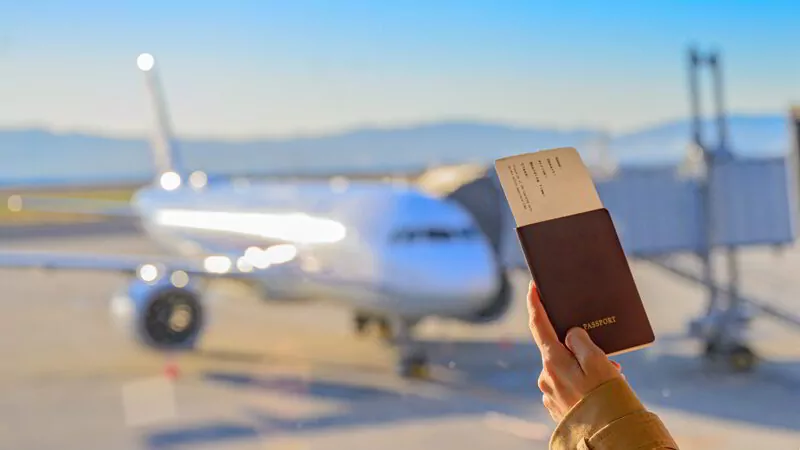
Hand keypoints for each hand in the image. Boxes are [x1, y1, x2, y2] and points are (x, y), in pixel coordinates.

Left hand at [527, 281, 622, 421]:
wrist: (608, 437)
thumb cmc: (606, 398)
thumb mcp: (598, 362)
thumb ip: (581, 340)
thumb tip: (570, 334)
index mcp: (552, 360)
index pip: (539, 324)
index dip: (535, 303)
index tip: (532, 287)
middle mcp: (545, 376)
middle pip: (557, 348)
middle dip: (578, 346)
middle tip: (604, 354)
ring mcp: (550, 393)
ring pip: (565, 368)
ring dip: (583, 367)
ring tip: (611, 377)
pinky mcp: (556, 406)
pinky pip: (567, 384)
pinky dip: (582, 382)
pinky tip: (600, 388)